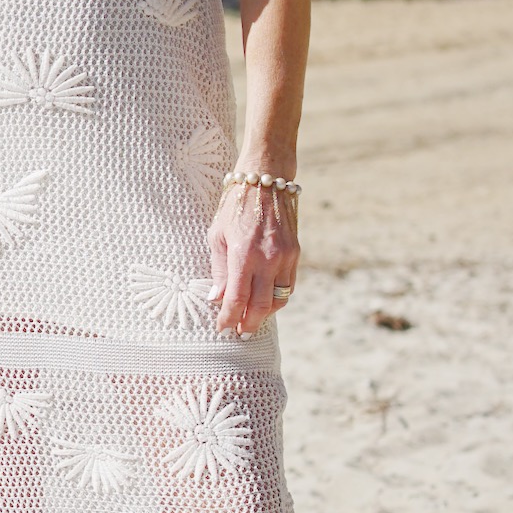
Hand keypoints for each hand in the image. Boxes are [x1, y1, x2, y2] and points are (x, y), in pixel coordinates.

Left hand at [208, 178, 297, 336]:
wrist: (265, 180)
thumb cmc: (235, 206)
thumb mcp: (217, 235)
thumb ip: (219, 270)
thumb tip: (216, 298)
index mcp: (244, 255)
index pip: (237, 299)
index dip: (229, 318)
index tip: (222, 327)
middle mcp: (268, 259)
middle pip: (261, 306)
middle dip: (249, 323)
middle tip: (240, 333)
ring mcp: (285, 257)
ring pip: (279, 299)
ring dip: (266, 314)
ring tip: (252, 319)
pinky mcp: (295, 253)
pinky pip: (288, 285)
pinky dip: (277, 297)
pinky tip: (266, 301)